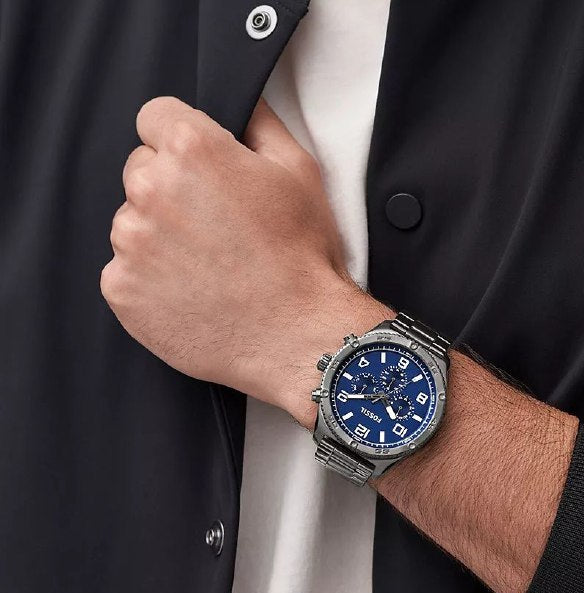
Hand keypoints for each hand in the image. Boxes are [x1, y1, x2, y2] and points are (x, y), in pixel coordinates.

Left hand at [101, 96, 386, 426]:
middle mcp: (150, 190)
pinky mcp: (122, 290)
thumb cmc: (302, 259)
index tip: (202, 171)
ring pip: (131, 223)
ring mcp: (131, 243)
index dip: (183, 143)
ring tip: (208, 267)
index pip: (155, 118)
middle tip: (215, 228)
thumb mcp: (300, 173)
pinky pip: (124, 272)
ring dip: (159, 238)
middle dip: (171, 190)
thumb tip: (240, 106)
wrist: (297, 336)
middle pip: (141, 171)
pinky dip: (150, 282)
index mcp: (192, 150)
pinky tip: (191, 293)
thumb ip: (260, 124)